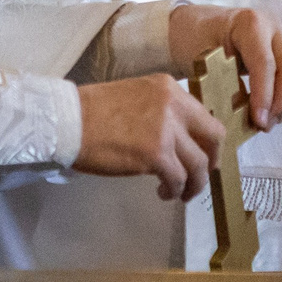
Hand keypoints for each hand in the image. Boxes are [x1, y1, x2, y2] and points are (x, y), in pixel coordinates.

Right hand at [74, 75, 224, 201]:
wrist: (67, 121)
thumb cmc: (92, 111)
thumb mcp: (136, 98)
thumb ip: (160, 111)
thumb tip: (177, 137)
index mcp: (169, 88)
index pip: (203, 114)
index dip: (206, 139)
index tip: (202, 153)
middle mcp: (174, 105)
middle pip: (214, 136)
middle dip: (212, 160)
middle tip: (202, 175)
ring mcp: (167, 130)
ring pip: (199, 164)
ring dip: (194, 183)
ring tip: (179, 193)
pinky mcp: (156, 155)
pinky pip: (178, 179)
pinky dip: (174, 190)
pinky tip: (163, 193)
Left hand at [165, 4, 281, 130]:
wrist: (199, 27)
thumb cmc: (197, 41)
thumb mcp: (203, 59)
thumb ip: (222, 83)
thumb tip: (241, 115)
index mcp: (250, 24)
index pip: (265, 63)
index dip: (265, 95)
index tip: (259, 120)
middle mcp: (274, 27)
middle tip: (266, 125)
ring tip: (273, 121)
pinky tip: (281, 111)